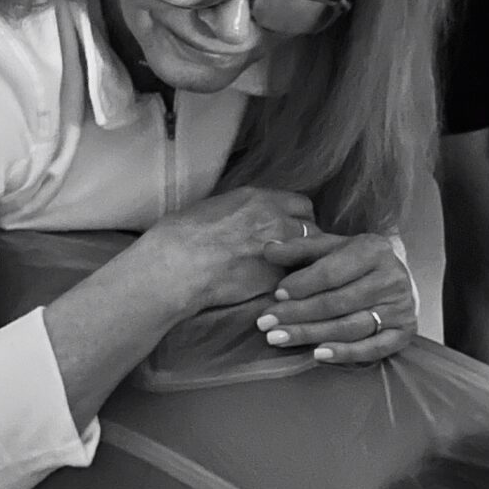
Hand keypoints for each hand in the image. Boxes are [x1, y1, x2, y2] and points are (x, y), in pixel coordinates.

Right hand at [149, 187, 317, 313]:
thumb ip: (239, 211)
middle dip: (307, 240)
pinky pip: (295, 280)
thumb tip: (242, 217)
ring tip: (289, 273)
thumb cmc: (180, 237)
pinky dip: (291, 285)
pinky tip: (278, 289)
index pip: (301, 204)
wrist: (175, 267)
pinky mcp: (277, 279)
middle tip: (294, 254)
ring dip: (302, 263)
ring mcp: (281, 250)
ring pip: (309, 256)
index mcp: (259, 199)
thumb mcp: (211, 208)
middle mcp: (276, 220)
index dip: (299, 218)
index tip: (292, 229)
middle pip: (313, 228)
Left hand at [254, 230, 417, 363]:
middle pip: (338, 302)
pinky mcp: (404, 332)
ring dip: (312, 335)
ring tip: (279, 338)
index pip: (332, 271)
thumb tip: (268, 250)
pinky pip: (373, 348)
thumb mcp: (330, 248)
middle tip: (267, 323)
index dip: (302, 285)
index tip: (276, 295)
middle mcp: (391, 278)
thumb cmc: (355, 263)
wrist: (394, 278)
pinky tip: (318, 355)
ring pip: (351, 326)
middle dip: (299, 314)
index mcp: (373, 250)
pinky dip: (345, 354)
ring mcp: (400, 307)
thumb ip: (299, 249)